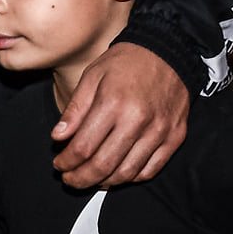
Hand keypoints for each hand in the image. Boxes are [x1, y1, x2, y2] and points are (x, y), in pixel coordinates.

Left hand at [51, 43, 189, 188]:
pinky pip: (150, 170)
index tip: (59, 164)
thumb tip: (58, 137)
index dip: (66, 162)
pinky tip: (117, 172)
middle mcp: (138, 120)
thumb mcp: (92, 76)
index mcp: (113, 103)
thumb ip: (75, 109)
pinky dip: (131, 177)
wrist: (168, 51)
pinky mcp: (174, 137)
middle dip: (80, 178)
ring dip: (104, 182)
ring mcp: (159, 131)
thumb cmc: (127, 62)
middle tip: (70, 179)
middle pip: (103, 165)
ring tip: (91, 178)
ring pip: (126, 173)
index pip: (83, 147)